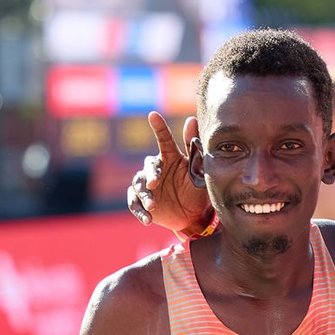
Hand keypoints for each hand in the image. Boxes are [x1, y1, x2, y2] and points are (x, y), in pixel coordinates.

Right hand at [125, 112, 210, 235]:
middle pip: (149, 165)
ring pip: (139, 184)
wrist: (193, 216)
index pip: (164, 139)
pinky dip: (139, 211)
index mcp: (171, 158)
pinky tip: (147, 220)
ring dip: (144, 195)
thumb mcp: (200, 172)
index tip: (154, 115)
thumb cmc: (197, 190)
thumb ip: (195, 148)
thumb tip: (191, 119)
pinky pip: (134, 202)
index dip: (159, 127)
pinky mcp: (141, 200)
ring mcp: (147, 184)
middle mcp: (157, 168)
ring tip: (152, 206)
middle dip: (150, 174)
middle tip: (154, 183)